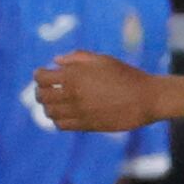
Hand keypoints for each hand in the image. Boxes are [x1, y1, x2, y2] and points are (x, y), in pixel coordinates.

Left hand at [33, 51, 160, 133]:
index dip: (38, 74)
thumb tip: (56, 61)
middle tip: (44, 88)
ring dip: (48, 106)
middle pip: (42, 96)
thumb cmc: (125, 74)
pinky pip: (62, 125)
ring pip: (50, 112)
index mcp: (74, 76)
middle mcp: (72, 95)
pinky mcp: (86, 126)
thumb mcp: (101, 59)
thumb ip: (76, 58)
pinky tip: (63, 113)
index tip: (42, 73)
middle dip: (40, 91)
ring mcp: (78, 112)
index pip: (42, 78)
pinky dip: (58, 119)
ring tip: (53, 101)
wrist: (145, 98)